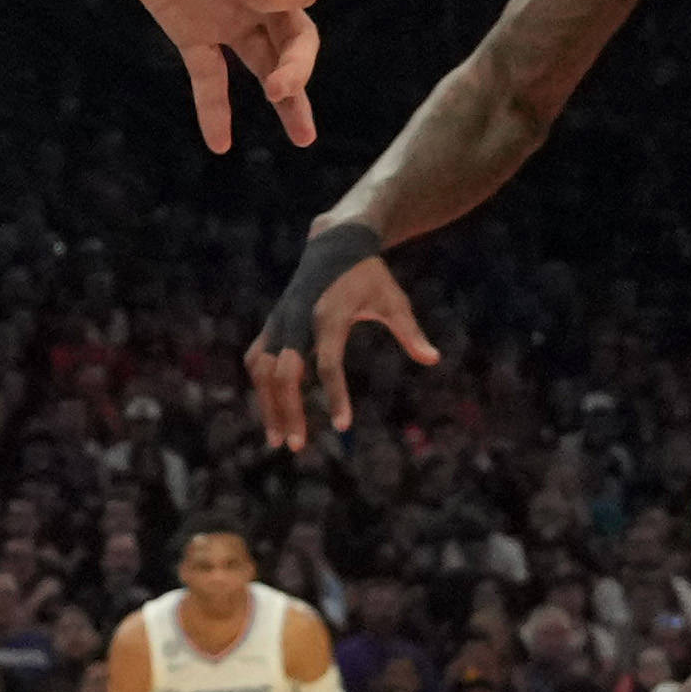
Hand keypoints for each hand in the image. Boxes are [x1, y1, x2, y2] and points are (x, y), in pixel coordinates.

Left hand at [83, 0, 319, 154]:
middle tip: (282, 87)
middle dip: (299, 66)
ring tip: (302, 135)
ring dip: (286, 97)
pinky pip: (209, 76)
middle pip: (298, 37)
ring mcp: (226, 12)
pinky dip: (215, 110)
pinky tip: (221, 143)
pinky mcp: (188, 27)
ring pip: (268, 63)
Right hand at [249, 245, 436, 449]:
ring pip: (260, 368)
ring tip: (277, 440)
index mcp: (329, 314)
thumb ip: (410, 331)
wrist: (334, 243)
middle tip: (298, 447)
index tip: (344, 426)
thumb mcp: (393, 300)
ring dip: (266, 404)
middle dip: (288, 410)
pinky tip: (270, 412)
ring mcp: (279, 320)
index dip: (335, 394)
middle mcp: (297, 318)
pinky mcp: (271, 322)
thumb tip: (434, 360)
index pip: (328, 363)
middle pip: (284, 372)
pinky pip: (255, 358)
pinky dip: (259, 386)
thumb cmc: (368, 276)